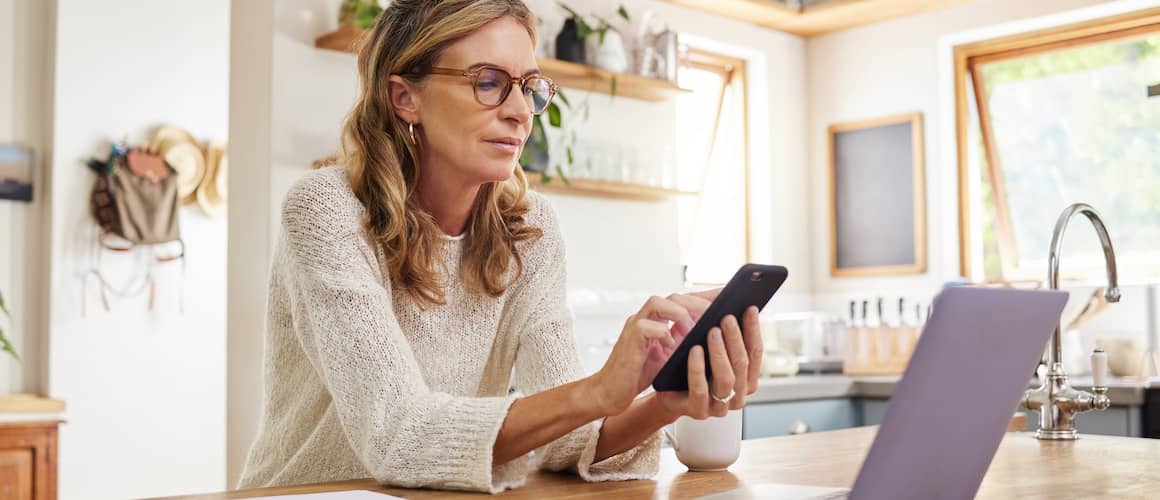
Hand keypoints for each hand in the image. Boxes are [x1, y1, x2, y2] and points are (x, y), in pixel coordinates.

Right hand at [586, 292, 715, 415]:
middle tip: (717, 313)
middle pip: (673, 296)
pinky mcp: (628, 339)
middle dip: (698, 302)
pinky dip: (662, 333)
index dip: (705, 296)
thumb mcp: (669, 355)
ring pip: (658, 303)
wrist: (611, 391)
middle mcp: (646, 317)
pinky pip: (646, 327)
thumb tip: (714, 335)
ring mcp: (635, 326)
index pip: (684, 300)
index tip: (728, 296)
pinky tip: (673, 346)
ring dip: (681, 314)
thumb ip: (684, 341)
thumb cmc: (640, 374)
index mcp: (658, 319)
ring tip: (697, 328)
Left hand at [656, 305, 762, 419]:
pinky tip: (694, 350)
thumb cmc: (688, 365)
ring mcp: (719, 406)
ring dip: (720, 352)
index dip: (754, 330)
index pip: (756, 353)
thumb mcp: (707, 345)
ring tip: (712, 331)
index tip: (750, 308)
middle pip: (742, 365)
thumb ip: (723, 329)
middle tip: (727, 317)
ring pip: (727, 379)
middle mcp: (737, 395)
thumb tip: (730, 297)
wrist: (664, 391)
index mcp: (745, 379)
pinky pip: (700, 390)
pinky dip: (698, 368)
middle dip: (735, 339)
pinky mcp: (698, 411)